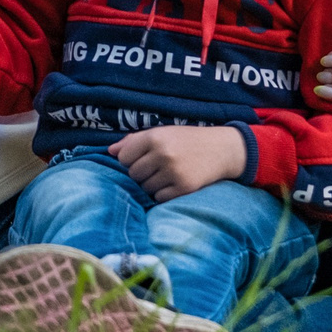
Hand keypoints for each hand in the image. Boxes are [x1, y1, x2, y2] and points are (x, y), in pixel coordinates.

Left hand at [112, 125, 247, 201]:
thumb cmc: (187, 140)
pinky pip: (159, 198)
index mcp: (154, 137)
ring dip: (152, 185)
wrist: (222, 149)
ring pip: (146, 188)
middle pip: (133, 174)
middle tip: (157, 168)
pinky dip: (164, 194)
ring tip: (167, 175)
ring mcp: (174, 172)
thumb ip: (134, 141)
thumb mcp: (162, 133)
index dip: (130, 160)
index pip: (123, 158)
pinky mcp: (184, 187)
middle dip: (141, 174)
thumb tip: (110, 152)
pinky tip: (174, 183)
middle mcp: (163, 154)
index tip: (143, 159)